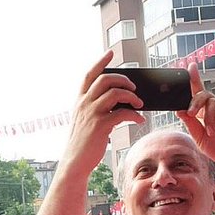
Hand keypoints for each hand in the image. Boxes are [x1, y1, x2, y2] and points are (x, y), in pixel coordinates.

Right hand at [65, 51, 144, 172]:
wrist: (75, 162)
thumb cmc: (83, 142)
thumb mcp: (85, 120)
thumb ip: (97, 108)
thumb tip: (120, 101)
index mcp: (79, 101)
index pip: (89, 75)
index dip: (100, 62)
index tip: (110, 52)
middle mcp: (84, 104)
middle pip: (105, 79)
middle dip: (123, 80)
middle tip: (134, 87)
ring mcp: (91, 113)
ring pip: (115, 92)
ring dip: (132, 96)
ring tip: (139, 103)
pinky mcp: (100, 125)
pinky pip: (122, 113)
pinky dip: (135, 114)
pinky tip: (140, 120)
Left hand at [176, 62, 214, 165]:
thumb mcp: (199, 137)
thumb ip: (190, 123)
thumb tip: (179, 110)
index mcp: (204, 114)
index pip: (197, 94)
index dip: (194, 79)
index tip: (189, 66)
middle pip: (202, 94)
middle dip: (194, 103)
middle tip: (192, 114)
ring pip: (212, 102)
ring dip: (209, 118)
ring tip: (214, 132)